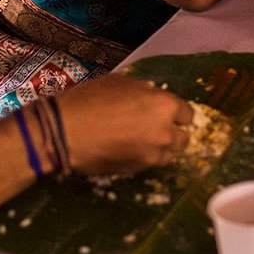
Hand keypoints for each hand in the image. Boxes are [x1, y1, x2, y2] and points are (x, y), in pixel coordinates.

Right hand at [56, 75, 191, 175]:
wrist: (65, 132)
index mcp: (164, 106)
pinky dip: (143, 158)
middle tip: (154, 126)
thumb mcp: (121, 82)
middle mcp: (165, 133)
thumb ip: (144, 91)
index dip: (177, 112)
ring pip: (168, 155)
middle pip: (183, 139)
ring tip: (140, 140)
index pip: (188, 114)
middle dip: (172, 132)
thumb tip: (151, 96)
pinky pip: (149, 164)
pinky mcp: (137, 171)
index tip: (166, 112)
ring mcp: (152, 156)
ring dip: (160, 148)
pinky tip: (126, 149)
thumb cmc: (91, 99)